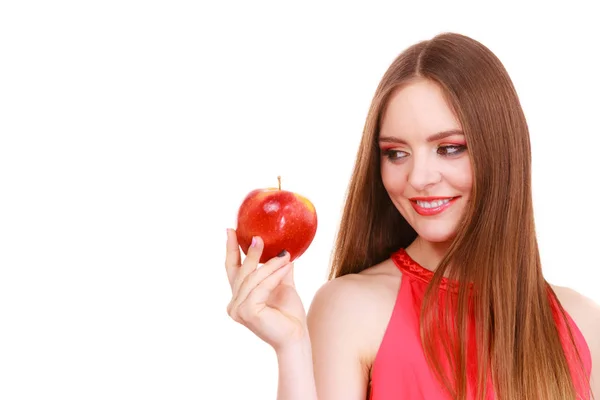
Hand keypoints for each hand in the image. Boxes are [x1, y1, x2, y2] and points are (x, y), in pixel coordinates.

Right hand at [225, 228, 307, 351]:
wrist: (296, 337)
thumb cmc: (289, 315)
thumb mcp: (282, 285)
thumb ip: (278, 269)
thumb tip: (283, 248)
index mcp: (239, 297)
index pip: (232, 270)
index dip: (231, 249)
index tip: (231, 230)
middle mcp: (234, 304)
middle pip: (241, 272)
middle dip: (251, 253)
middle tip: (259, 237)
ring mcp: (238, 310)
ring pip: (253, 279)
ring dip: (271, 265)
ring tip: (286, 255)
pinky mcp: (248, 312)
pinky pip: (261, 287)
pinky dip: (275, 275)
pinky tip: (287, 266)